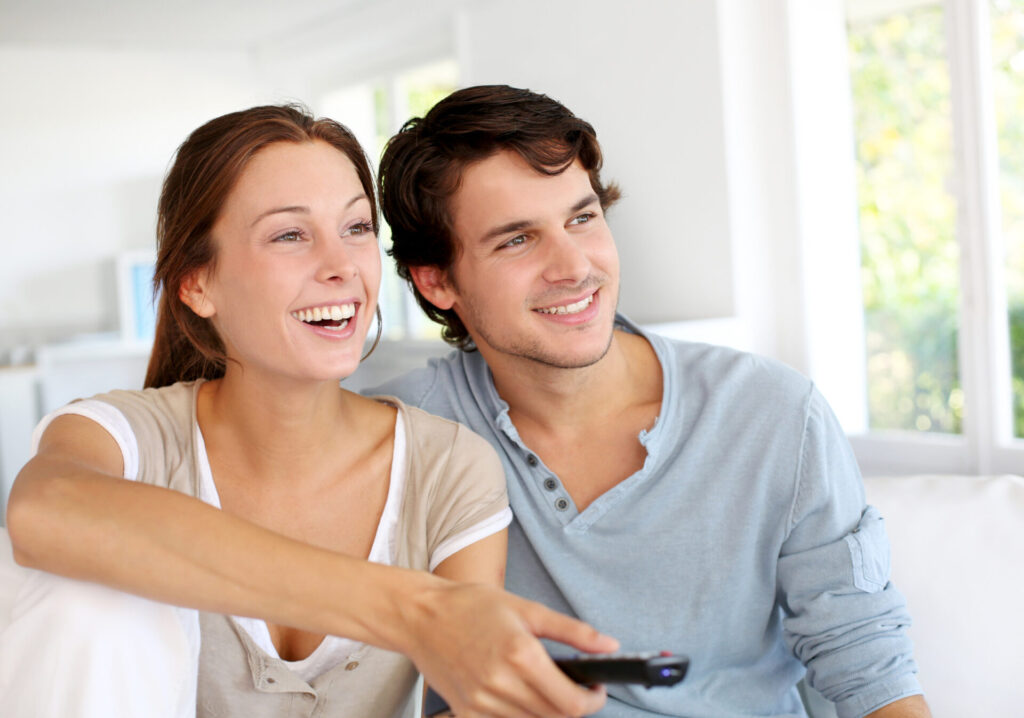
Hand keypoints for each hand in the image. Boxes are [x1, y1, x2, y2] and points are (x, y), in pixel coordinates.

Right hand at [403, 581, 617, 716]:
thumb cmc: (471, 606)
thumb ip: (573, 632)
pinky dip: (519, 716)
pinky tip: (518, 695)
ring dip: (548, 711)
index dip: (593, 701)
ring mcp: (481, 703)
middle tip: (575, 686)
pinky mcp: (466, 712)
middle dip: (574, 706)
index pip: (572, 704)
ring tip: (545, 686)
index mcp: (521, 655)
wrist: (421, 616)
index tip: (595, 688)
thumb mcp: (528, 609)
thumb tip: (610, 646)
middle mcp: (501, 684)